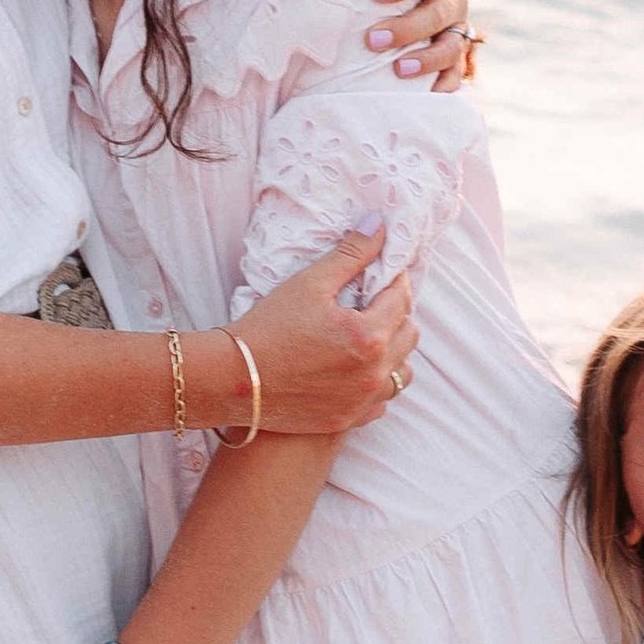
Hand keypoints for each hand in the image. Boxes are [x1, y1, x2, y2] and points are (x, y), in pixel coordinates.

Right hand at [234, 229, 420, 432]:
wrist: (234, 380)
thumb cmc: (268, 328)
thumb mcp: (309, 283)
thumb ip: (350, 254)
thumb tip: (378, 225)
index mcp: (368, 334)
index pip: (403, 297)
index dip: (395, 279)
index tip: (383, 272)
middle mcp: (374, 372)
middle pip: (409, 333)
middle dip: (396, 312)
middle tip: (371, 302)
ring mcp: (364, 400)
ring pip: (403, 370)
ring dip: (394, 350)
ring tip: (368, 336)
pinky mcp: (350, 418)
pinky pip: (383, 399)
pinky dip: (377, 381)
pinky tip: (356, 369)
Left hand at [367, 0, 475, 93]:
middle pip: (439, 14)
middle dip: (408, 28)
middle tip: (373, 39)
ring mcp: (459, 24)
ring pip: (452, 46)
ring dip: (426, 60)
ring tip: (398, 70)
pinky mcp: (457, 48)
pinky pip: (458, 70)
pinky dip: (447, 84)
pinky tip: (429, 96)